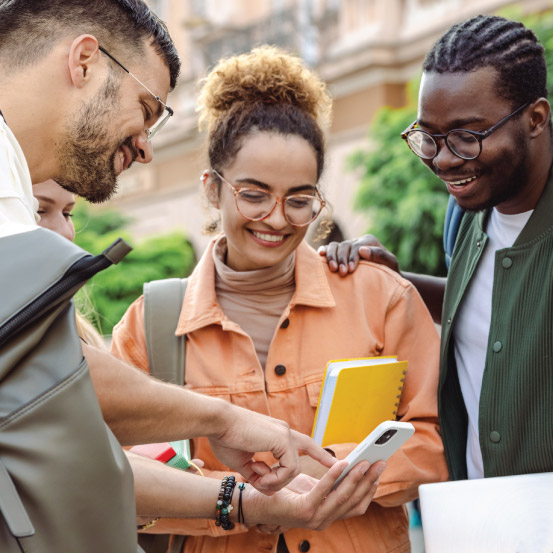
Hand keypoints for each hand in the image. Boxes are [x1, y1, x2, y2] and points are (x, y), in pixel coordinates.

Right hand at [208, 403, 336, 493]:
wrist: (217, 423)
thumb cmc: (225, 438)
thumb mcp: (242, 461)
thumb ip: (256, 472)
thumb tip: (265, 485)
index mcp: (274, 433)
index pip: (300, 442)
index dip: (314, 452)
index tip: (328, 459)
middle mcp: (283, 432)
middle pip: (308, 445)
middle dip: (323, 458)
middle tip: (338, 467)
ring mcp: (285, 434)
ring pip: (294, 469)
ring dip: (276, 481)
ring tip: (258, 479)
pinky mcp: (282, 439)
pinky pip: (289, 469)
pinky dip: (275, 479)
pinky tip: (260, 476)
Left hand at [247, 460, 385, 530]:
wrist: (256, 499)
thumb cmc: (282, 489)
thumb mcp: (311, 483)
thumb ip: (329, 481)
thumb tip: (349, 465)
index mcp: (329, 514)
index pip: (358, 504)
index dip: (371, 487)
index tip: (380, 468)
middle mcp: (325, 520)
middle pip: (355, 501)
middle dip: (369, 481)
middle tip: (380, 462)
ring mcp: (315, 518)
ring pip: (342, 497)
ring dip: (356, 479)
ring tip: (365, 462)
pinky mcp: (303, 511)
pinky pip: (322, 492)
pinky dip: (334, 477)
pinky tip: (341, 464)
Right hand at [318, 235, 398, 275]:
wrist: (386, 278)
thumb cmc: (390, 271)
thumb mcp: (390, 263)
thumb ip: (379, 255)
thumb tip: (362, 250)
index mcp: (369, 241)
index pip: (357, 246)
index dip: (352, 257)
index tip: (351, 270)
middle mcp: (356, 242)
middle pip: (344, 245)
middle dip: (342, 259)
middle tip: (342, 273)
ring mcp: (346, 247)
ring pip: (334, 245)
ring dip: (332, 256)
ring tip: (332, 269)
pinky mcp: (339, 253)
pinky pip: (328, 249)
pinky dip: (324, 251)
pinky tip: (320, 256)